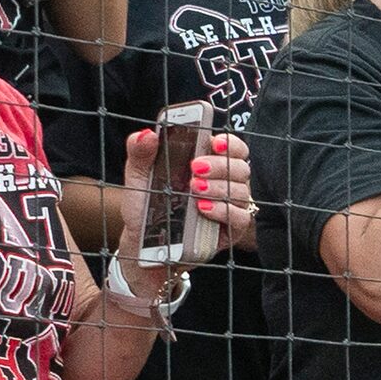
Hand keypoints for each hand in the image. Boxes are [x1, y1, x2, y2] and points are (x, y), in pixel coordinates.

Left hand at [119, 127, 255, 264]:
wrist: (143, 244)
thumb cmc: (146, 208)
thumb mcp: (139, 178)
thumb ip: (141, 154)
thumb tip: (145, 135)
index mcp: (208, 163)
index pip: (232, 147)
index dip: (230, 143)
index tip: (216, 143)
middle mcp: (224, 183)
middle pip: (240, 167)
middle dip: (220, 165)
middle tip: (196, 168)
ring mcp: (230, 206)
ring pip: (241, 191)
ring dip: (219, 188)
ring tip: (195, 190)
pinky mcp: (231, 229)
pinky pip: (241, 217)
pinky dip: (224, 211)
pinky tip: (203, 209)